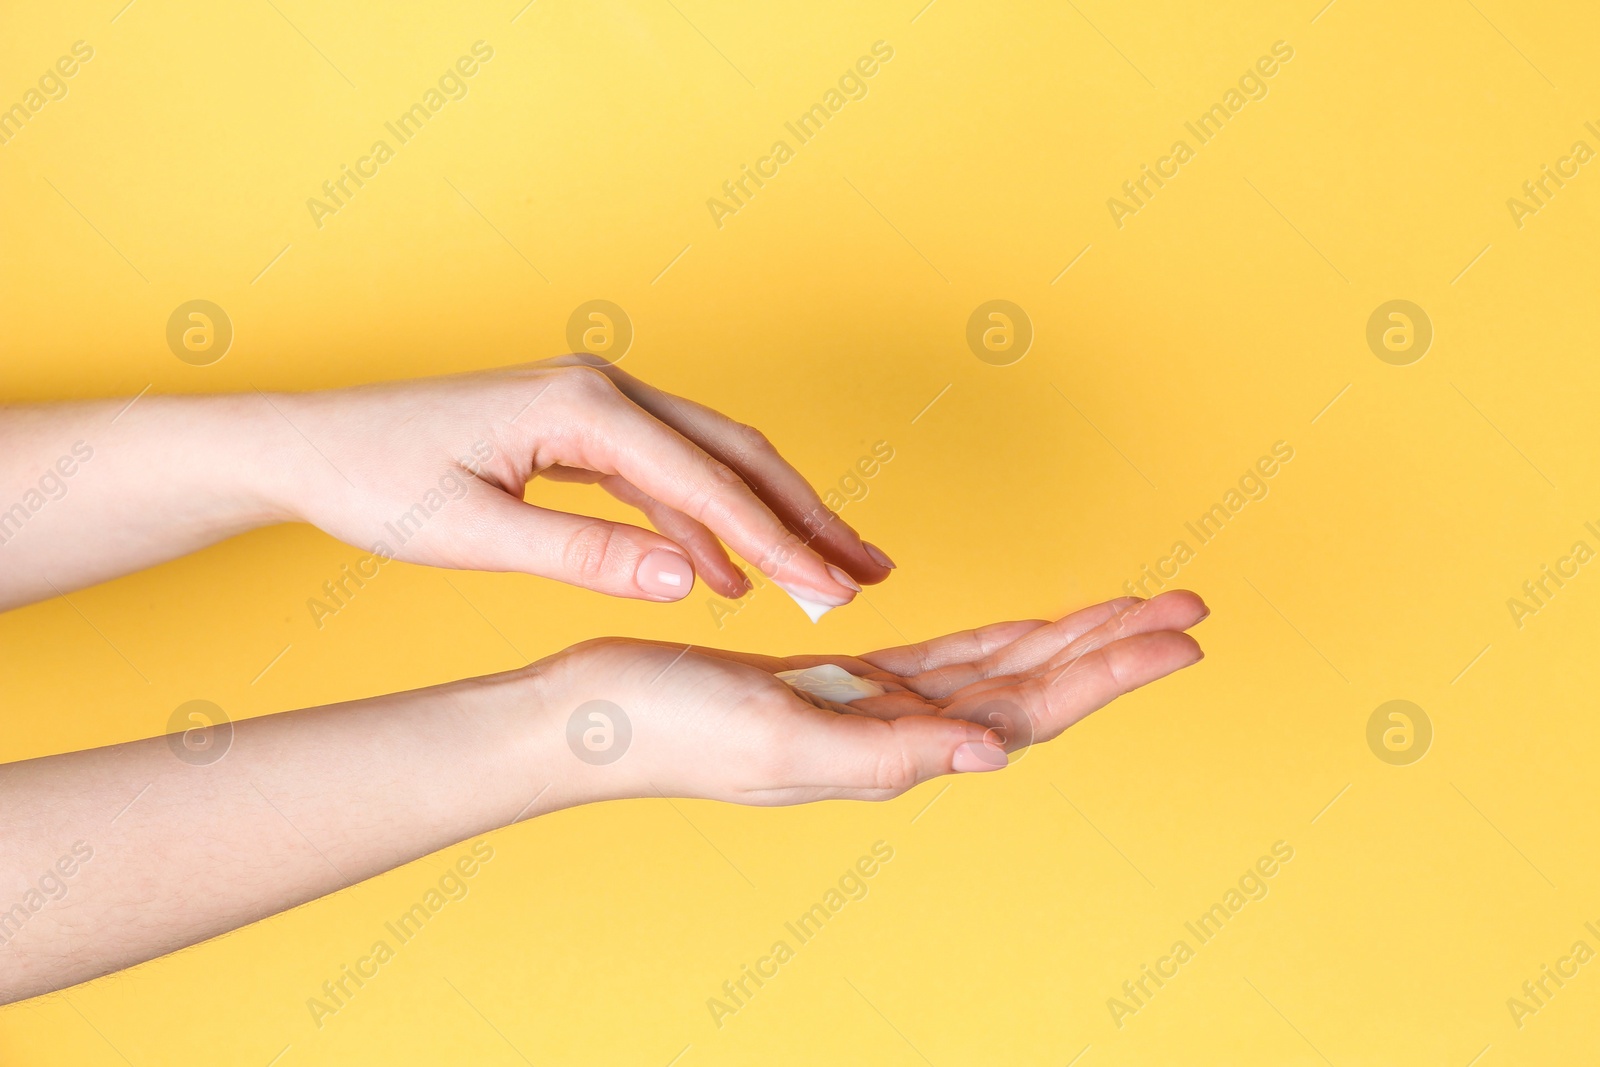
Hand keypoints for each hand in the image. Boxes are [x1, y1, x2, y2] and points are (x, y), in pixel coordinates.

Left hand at [266, 355, 886, 604]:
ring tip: (828, 574)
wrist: (312, 446)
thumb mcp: (475, 533)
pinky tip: (729, 576)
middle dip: (806, 515)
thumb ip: (587, 556)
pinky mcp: (584, 429)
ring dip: (770, 518)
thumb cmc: (377, 483)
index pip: (707, 479)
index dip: (777, 540)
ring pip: (711, 460)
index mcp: (583, 407)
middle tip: (871, 570)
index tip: (834, 588)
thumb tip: (694, 581)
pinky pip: (667, 476)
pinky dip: (706, 523)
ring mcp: (598, 404)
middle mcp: (604, 390)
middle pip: (735, 452)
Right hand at [531, 590, 1206, 804]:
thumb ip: (885, 751)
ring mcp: (870, 709)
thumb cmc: (666, 727)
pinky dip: (993, 639)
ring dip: (1064, 639)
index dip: (1106, 672)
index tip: (1180, 636)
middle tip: (1188, 608)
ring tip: (1131, 609)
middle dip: (1109, 648)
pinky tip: (1024, 628)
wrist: (587, 717)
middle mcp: (896, 735)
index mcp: (891, 751)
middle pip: (1032, 689)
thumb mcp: (775, 735)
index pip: (1029, 711)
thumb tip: (990, 757)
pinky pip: (941, 658)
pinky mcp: (837, 680)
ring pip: (995, 670)